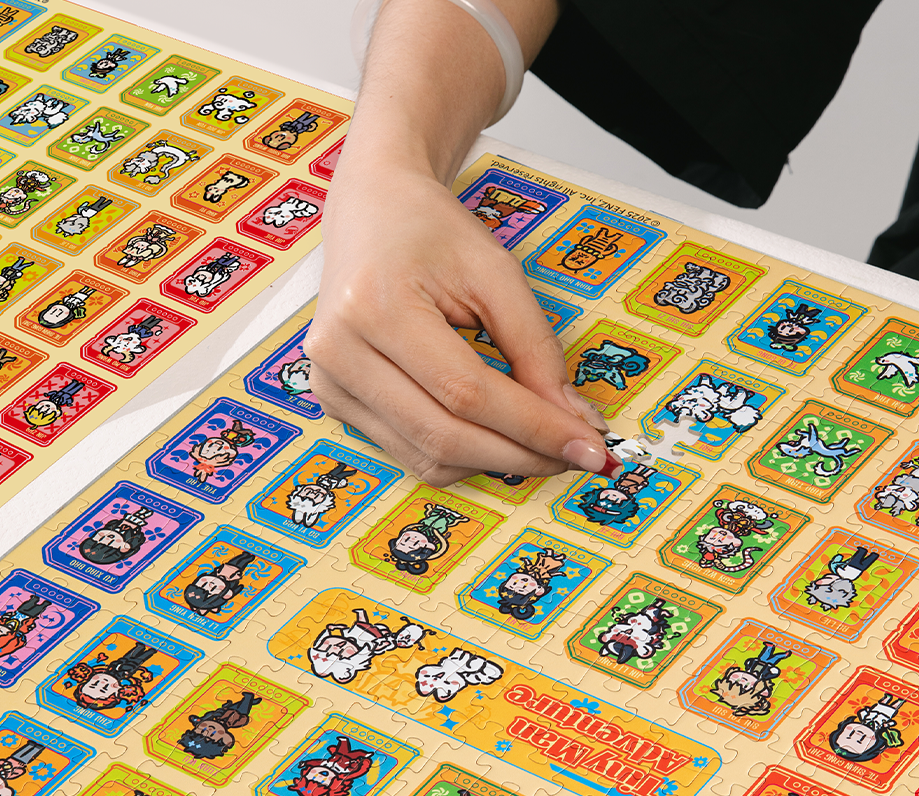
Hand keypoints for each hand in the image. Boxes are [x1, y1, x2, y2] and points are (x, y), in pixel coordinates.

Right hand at [307, 155, 613, 486]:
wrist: (372, 210)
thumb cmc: (429, 229)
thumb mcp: (496, 273)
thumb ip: (535, 349)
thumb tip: (573, 421)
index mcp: (375, 307)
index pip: (467, 394)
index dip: (534, 427)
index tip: (588, 445)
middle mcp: (340, 353)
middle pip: (445, 436)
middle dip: (521, 454)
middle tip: (576, 454)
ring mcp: (330, 384)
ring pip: (428, 458)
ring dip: (495, 462)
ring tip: (542, 445)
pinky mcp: (335, 402)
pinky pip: (410, 452)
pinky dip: (464, 454)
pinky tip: (498, 436)